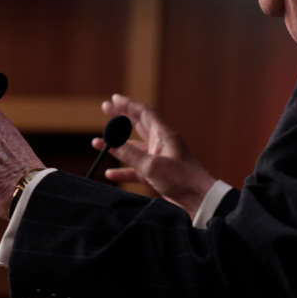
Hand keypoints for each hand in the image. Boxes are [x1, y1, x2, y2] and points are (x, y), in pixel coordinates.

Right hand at [96, 94, 216, 219]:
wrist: (199, 198)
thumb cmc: (181, 179)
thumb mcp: (152, 166)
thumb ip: (131, 154)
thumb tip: (113, 144)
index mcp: (164, 135)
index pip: (144, 113)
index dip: (128, 105)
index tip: (113, 99)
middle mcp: (161, 143)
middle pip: (138, 125)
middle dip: (121, 117)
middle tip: (105, 109)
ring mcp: (159, 158)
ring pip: (133, 148)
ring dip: (116, 146)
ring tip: (97, 143)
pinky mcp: (157, 173)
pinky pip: (136, 168)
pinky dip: (123, 169)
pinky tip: (110, 173)